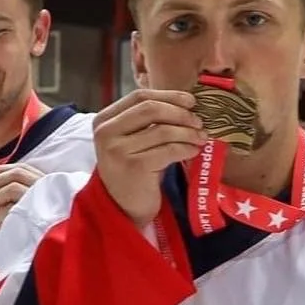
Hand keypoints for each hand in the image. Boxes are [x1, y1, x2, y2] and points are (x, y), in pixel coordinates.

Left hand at [0, 163, 44, 223]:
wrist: (50, 246)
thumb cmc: (37, 228)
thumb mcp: (30, 206)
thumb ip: (18, 194)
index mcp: (45, 184)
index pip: (21, 168)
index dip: (0, 170)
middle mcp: (45, 188)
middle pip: (15, 174)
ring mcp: (41, 199)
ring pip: (11, 188)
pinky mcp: (33, 213)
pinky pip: (10, 208)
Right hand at [92, 89, 205, 227]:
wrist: (124, 208)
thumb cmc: (133, 170)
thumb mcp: (132, 140)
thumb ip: (147, 119)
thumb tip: (186, 102)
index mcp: (104, 121)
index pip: (139, 97)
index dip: (168, 96)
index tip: (190, 101)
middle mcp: (106, 133)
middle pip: (151, 109)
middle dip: (180, 113)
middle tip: (198, 122)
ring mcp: (118, 151)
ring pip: (163, 130)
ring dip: (188, 132)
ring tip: (200, 138)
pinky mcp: (135, 167)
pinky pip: (169, 150)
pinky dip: (186, 148)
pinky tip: (194, 151)